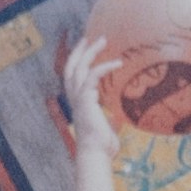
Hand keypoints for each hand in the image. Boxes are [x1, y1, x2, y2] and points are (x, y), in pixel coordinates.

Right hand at [60, 31, 124, 158]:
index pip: (72, 75)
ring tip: (103, 40)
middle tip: (91, 37)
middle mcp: (74, 97)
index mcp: (78, 102)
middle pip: (71, 66)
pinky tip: (118, 63)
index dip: (77, 60)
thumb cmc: (102, 145)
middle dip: (80, 50)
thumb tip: (118, 120)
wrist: (96, 153)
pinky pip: (93, 76)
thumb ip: (110, 120)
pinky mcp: (86, 98)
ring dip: (90, 52)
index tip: (85, 47)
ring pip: (79, 66)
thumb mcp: (107, 128)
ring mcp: (78, 97)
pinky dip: (105, 67)